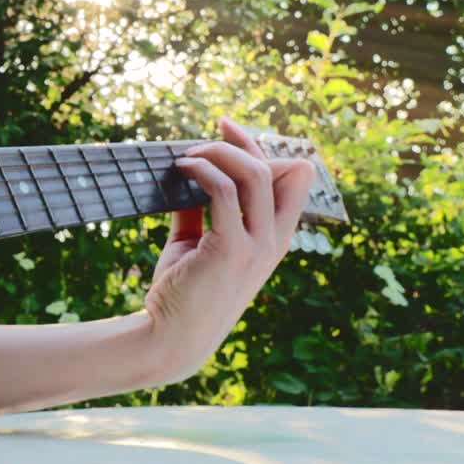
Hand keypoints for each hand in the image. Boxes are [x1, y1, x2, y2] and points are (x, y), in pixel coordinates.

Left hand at [144, 117, 314, 381]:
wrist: (169, 336)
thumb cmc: (182, 291)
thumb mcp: (197, 243)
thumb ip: (200, 211)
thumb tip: (189, 175)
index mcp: (273, 240)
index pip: (294, 182)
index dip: (266, 151)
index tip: (231, 131)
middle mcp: (273, 242)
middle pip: (281, 170)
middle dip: (248, 142)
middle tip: (216, 127)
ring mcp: (255, 246)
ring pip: (255, 175)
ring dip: (220, 153)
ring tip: (190, 154)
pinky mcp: (228, 249)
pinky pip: (223, 191)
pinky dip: (203, 170)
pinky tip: (183, 168)